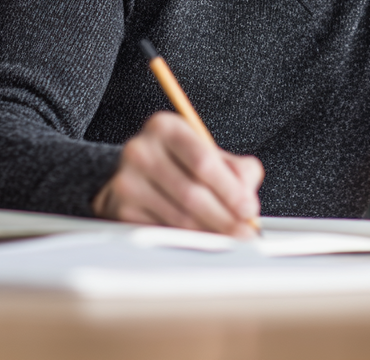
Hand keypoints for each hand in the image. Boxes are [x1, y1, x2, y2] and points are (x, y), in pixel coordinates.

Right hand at [92, 111, 263, 236]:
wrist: (136, 173)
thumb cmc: (179, 161)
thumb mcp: (207, 150)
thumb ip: (236, 168)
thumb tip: (247, 197)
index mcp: (165, 127)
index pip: (202, 161)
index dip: (229, 189)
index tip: (249, 209)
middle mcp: (140, 150)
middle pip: (191, 193)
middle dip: (224, 217)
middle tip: (245, 232)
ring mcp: (126, 182)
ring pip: (178, 217)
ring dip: (210, 233)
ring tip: (231, 239)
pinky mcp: (120, 210)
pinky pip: (162, 232)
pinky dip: (187, 241)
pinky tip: (204, 241)